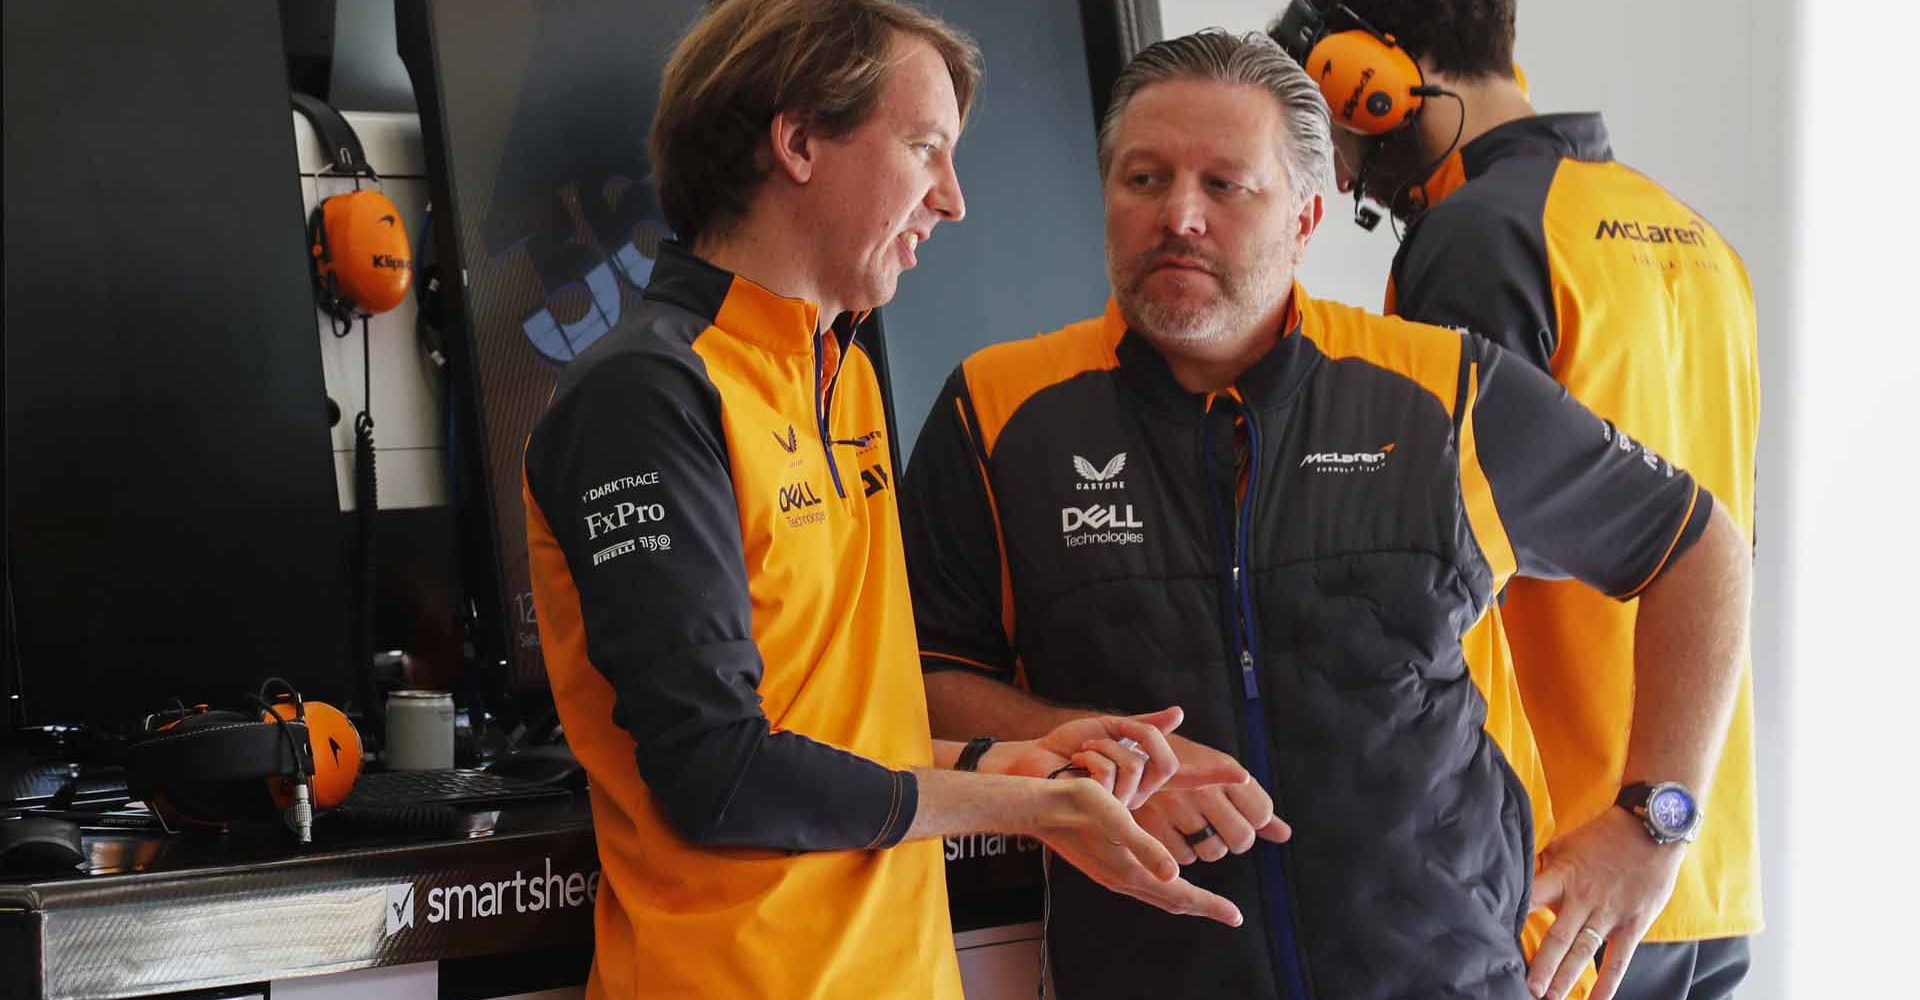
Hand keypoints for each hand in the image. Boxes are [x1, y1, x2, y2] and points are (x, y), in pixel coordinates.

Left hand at [991, 706, 1249, 808]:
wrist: (1031, 764)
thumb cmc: (1065, 750)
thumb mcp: (1107, 729)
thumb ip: (1144, 725)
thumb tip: (1179, 712)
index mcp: (1141, 777)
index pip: (1186, 775)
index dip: (1214, 775)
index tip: (1243, 774)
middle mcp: (1137, 795)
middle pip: (1163, 761)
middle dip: (1138, 735)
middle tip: (1107, 731)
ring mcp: (1121, 807)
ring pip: (1135, 766)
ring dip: (1103, 747)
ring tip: (1080, 756)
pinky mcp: (1102, 811)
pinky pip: (1112, 774)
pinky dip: (1091, 758)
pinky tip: (1074, 766)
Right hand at [1031, 776, 1244, 926]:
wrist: (1038, 807)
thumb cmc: (1075, 804)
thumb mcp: (1115, 818)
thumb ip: (1145, 847)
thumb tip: (1174, 873)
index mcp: (1130, 871)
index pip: (1180, 895)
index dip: (1210, 906)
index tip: (1236, 916)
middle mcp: (1124, 878)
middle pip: (1172, 900)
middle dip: (1202, 907)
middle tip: (1228, 913)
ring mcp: (1113, 874)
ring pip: (1158, 894)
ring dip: (1183, 897)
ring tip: (1202, 898)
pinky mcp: (1105, 865)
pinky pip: (1144, 885)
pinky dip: (1163, 887)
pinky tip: (1163, 876)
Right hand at [1135, 734, 1288, 863]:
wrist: (1124, 750)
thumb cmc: (1179, 764)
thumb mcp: (1216, 770)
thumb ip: (1252, 804)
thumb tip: (1284, 835)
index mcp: (1222, 768)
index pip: (1262, 812)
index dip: (1253, 821)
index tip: (1237, 814)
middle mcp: (1203, 787)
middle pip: (1242, 838)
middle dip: (1234, 840)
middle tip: (1216, 828)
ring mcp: (1177, 807)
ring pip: (1213, 852)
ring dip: (1206, 848)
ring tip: (1190, 827)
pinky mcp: (1153, 825)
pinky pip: (1184, 857)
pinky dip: (1181, 852)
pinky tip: (1171, 832)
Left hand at [1526, 808, 1685, 999]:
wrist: (1651, 828)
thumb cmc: (1604, 836)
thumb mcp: (1565, 844)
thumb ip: (1544, 865)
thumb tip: (1516, 875)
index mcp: (1562, 876)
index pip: (1531, 899)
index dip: (1513, 916)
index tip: (1495, 937)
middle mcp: (1582, 899)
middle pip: (1557, 937)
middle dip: (1541, 965)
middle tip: (1526, 989)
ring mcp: (1608, 914)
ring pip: (1583, 952)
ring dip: (1566, 977)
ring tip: (1549, 998)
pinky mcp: (1632, 924)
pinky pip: (1618, 959)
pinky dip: (1608, 982)